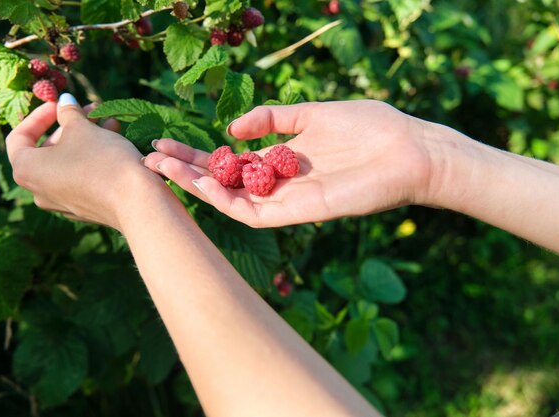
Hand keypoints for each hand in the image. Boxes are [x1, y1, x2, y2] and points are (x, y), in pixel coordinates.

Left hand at [6, 95, 164, 229]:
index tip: (60, 104)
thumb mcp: (82, 129)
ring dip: (86, 140)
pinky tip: (115, 144)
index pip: (19, 137)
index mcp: (26, 170)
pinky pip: (82, 178)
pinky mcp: (85, 209)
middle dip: (70, 126)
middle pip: (47, 150)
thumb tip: (64, 102)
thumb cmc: (101, 161)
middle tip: (91, 111)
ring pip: (68, 163)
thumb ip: (68, 112)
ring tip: (110, 123)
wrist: (136, 202)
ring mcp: (62, 203)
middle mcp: (39, 191)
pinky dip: (94, 159)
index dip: (39, 115)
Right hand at [143, 100, 438, 226]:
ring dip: (193, 185)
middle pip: (222, 181)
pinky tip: (195, 183)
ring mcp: (286, 201)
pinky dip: (221, 200)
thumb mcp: (312, 114)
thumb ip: (274, 118)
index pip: (229, 161)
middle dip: (185, 170)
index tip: (166, 143)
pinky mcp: (298, 214)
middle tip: (149, 156)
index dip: (197, 154)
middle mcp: (278, 184)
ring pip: (229, 200)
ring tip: (160, 167)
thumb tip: (233, 128)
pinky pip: (251, 213)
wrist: (409, 149)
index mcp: (281, 161)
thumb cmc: (369, 129)